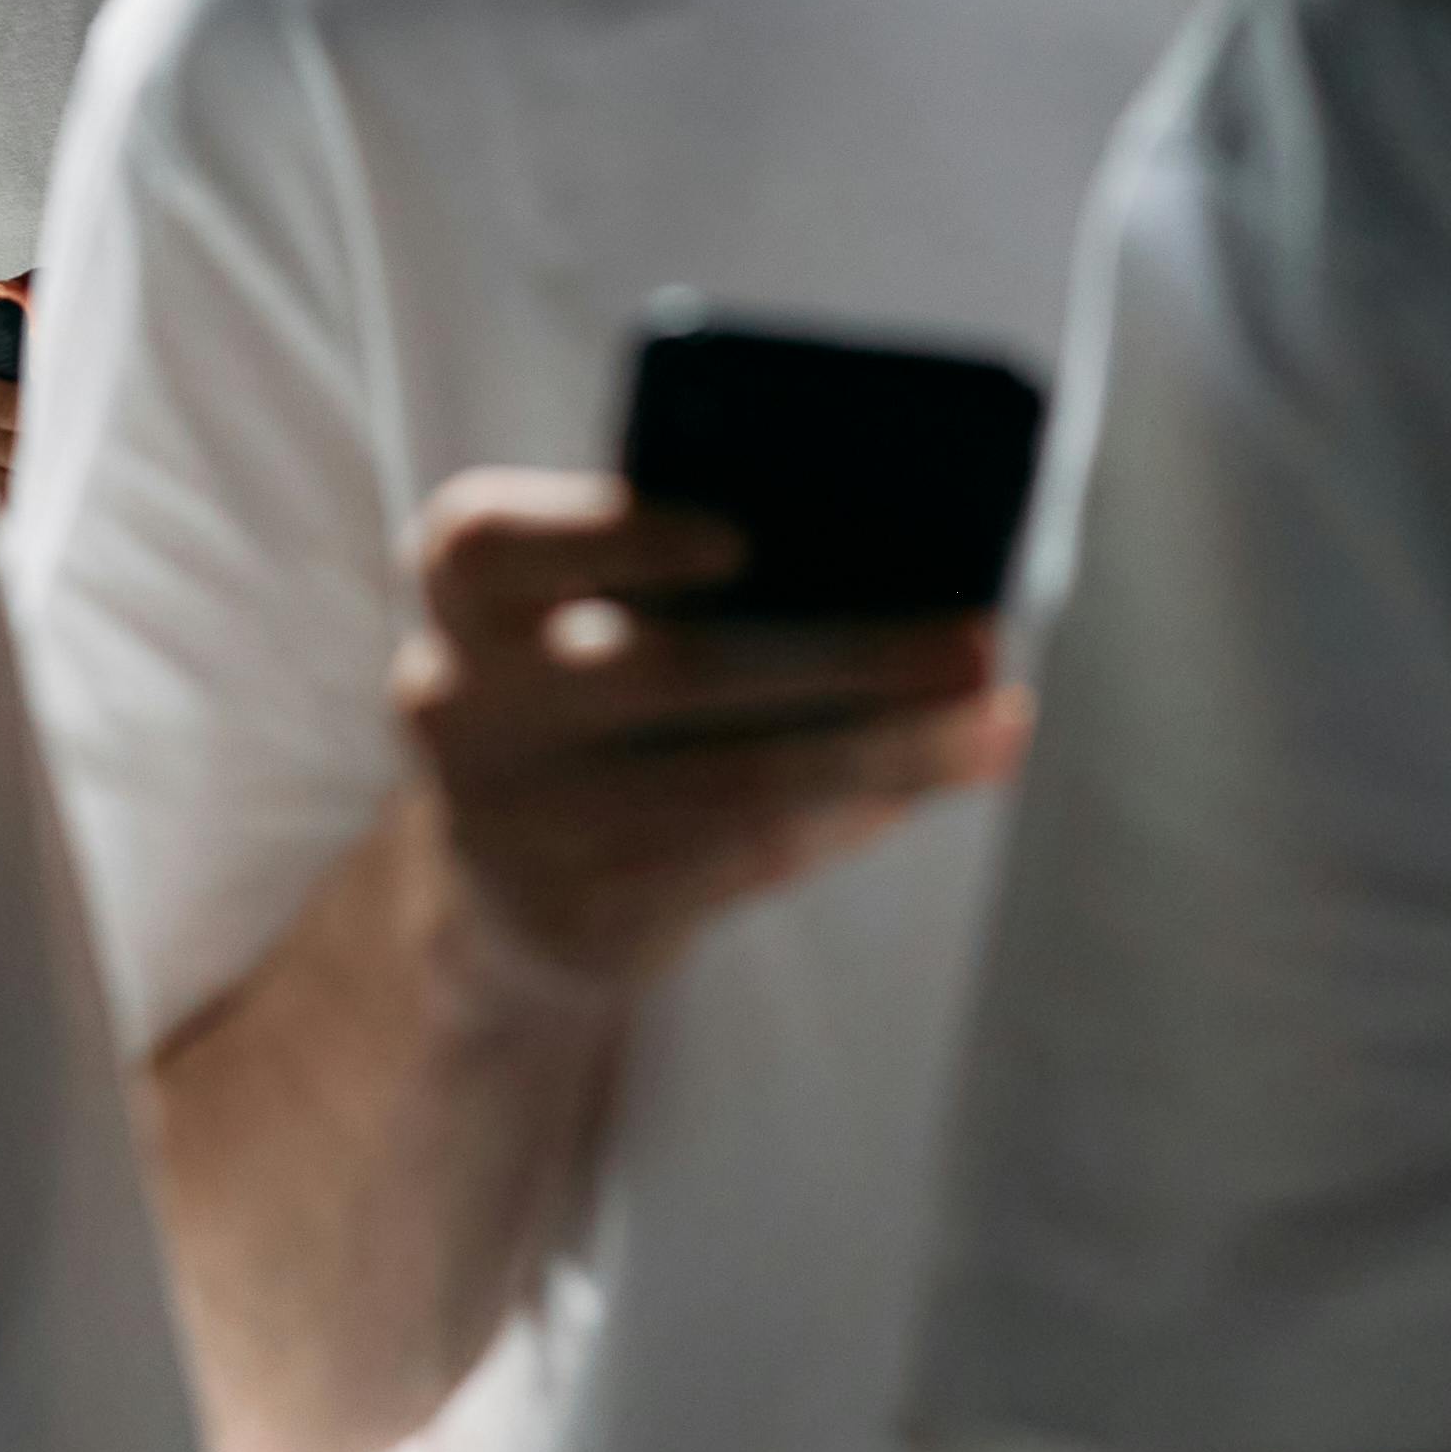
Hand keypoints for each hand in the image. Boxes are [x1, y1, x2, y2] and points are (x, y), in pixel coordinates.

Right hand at [394, 469, 1023, 1001]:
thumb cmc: (598, 679)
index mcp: (463, 585)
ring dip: (885, 752)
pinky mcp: (580, 913)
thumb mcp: (595, 600)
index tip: (741, 541)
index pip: (498, 545)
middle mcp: (459, 700)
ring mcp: (511, 821)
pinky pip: (742, 859)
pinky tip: (929, 780)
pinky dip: (852, 813)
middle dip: (844, 656)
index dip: (617, 538)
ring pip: (731, 784)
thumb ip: (696, 565)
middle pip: (666, 672)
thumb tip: (902, 570)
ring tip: (992, 723)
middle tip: (978, 642)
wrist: (508, 861)